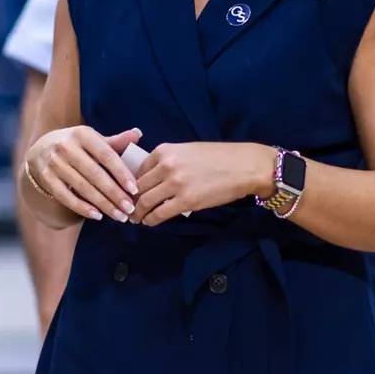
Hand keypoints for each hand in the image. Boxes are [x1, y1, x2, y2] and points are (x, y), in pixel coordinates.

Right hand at [25, 126, 141, 222]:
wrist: (41, 148)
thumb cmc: (76, 145)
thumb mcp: (93, 139)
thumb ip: (115, 141)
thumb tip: (138, 134)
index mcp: (83, 134)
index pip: (106, 155)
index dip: (121, 173)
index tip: (134, 189)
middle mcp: (66, 147)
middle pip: (95, 174)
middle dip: (115, 194)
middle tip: (130, 208)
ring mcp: (54, 163)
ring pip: (82, 188)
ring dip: (103, 204)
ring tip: (119, 216)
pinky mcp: (46, 178)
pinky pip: (66, 197)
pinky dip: (82, 208)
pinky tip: (98, 216)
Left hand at [132, 143, 273, 225]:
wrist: (244, 166)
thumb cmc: (219, 157)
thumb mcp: (188, 151)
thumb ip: (169, 162)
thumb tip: (154, 178)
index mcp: (164, 151)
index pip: (138, 170)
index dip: (133, 185)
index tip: (132, 194)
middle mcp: (166, 166)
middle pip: (139, 187)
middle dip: (132, 200)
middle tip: (130, 210)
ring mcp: (175, 184)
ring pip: (145, 202)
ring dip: (138, 213)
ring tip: (137, 219)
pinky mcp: (186, 201)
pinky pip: (159, 214)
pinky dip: (151, 220)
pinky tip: (149, 222)